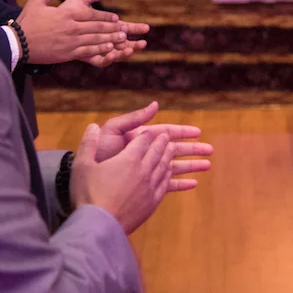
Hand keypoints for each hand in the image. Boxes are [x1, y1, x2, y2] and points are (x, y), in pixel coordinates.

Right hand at [17, 0, 131, 64]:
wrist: (17, 43)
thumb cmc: (26, 22)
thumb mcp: (36, 2)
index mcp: (66, 14)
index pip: (92, 14)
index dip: (106, 16)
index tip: (116, 18)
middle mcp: (71, 27)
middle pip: (97, 27)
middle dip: (113, 28)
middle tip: (125, 29)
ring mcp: (70, 41)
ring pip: (96, 39)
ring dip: (111, 39)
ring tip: (122, 39)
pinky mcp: (67, 53)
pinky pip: (88, 51)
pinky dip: (100, 49)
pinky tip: (109, 49)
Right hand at [70, 124, 173, 234]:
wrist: (100, 225)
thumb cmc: (88, 194)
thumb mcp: (82, 166)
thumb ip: (88, 144)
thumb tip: (92, 126)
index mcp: (129, 159)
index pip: (142, 141)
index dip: (147, 134)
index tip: (151, 130)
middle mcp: (144, 170)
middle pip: (157, 152)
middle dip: (162, 142)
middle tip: (167, 136)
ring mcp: (150, 186)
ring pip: (164, 166)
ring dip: (169, 156)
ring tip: (172, 149)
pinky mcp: (152, 202)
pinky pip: (165, 184)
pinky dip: (169, 175)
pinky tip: (169, 174)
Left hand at [95, 102, 212, 191]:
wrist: (82, 184)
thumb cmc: (97, 156)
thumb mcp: (112, 131)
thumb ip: (133, 119)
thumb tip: (156, 105)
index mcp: (138, 140)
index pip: (165, 133)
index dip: (182, 132)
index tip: (198, 132)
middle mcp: (144, 155)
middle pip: (174, 150)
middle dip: (192, 149)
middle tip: (210, 150)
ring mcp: (144, 172)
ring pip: (173, 167)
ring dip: (190, 166)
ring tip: (207, 166)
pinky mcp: (143, 187)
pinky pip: (166, 185)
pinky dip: (180, 184)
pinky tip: (193, 184)